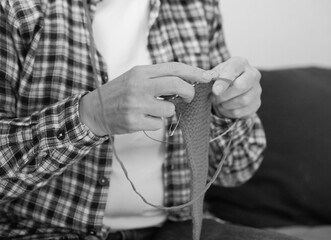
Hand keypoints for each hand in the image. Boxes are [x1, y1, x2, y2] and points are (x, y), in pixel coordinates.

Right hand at [79, 62, 212, 135]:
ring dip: (168, 111)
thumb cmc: (119, 92)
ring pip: (169, 109)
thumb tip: (186, 81)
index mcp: (140, 72)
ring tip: (153, 109)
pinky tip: (144, 119)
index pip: (173, 68)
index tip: (207, 76)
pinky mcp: (134, 122)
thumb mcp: (135, 77)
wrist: (94, 110)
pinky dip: (156, 122)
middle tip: (189, 97)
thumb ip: (157, 77)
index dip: (194, 72)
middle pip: (176, 85)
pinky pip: (159, 123)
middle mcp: (138, 86)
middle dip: (189, 91)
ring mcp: (136, 105)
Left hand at [207, 57, 261, 118]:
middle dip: (224, 95)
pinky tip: (224, 107)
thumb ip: (210, 75)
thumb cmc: (223, 78)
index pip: (233, 70)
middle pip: (241, 86)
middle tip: (214, 97)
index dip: (223, 81)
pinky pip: (241, 112)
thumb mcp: (216, 73)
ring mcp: (257, 90)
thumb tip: (205, 77)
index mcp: (241, 63)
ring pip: (242, 101)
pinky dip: (229, 112)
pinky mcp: (256, 104)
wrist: (232, 88)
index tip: (215, 91)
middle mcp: (253, 75)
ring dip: (226, 104)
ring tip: (218, 102)